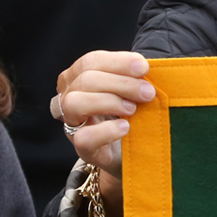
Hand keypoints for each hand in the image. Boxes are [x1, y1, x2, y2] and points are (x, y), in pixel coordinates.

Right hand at [52, 51, 153, 180]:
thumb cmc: (131, 115)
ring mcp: (73, 125)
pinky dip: (106, 130)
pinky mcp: (83, 149)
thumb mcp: (131, 92)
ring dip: (109, 102)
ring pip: (75, 103)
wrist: (133, 154)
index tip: (143, 67)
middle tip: (147, 92)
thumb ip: (133, 78)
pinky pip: (83, 137)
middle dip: (121, 83)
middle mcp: (69, 99)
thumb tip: (145, 67)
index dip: (117, 62)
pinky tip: (125, 127)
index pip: (90, 62)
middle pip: (85, 80)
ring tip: (133, 109)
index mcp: (78, 78)